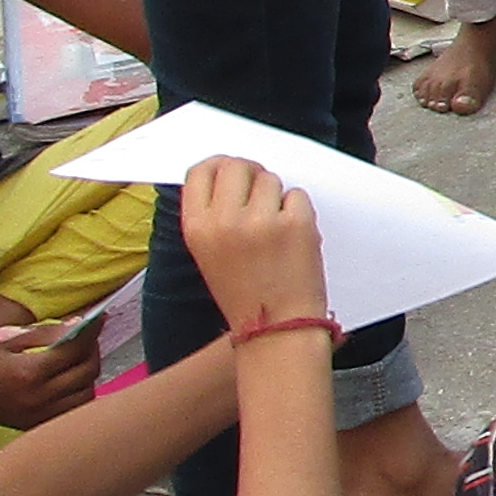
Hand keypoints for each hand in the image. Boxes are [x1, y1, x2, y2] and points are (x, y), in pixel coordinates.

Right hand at [0, 302, 106, 428]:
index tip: (99, 316)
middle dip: (93, 349)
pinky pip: (70, 411)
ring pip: (85, 395)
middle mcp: (36, 398)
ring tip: (79, 357)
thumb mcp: (5, 336)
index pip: (75, 348)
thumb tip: (79, 325)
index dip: (91, 329)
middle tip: (88, 335)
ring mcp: (36, 415)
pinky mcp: (33, 425)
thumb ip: (46, 333)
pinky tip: (71, 380)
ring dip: (89, 374)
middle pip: (86, 372)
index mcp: (27, 372)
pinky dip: (78, 394)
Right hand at [179, 154, 329, 333]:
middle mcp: (225, 221)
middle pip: (236, 166)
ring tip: (274, 229)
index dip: (218, 167)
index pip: (200, 172)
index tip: (230, 171)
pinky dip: (298, 211)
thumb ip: (212, 214)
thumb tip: (227, 174)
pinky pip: (297, 195)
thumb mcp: (208, 254)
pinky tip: (292, 237)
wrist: (275, 329)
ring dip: (276, 196)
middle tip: (259, 194)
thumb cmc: (244, 294)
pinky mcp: (295, 224)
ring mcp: (261, 221)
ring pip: (270, 179)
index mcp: (197, 228)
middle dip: (250, 174)